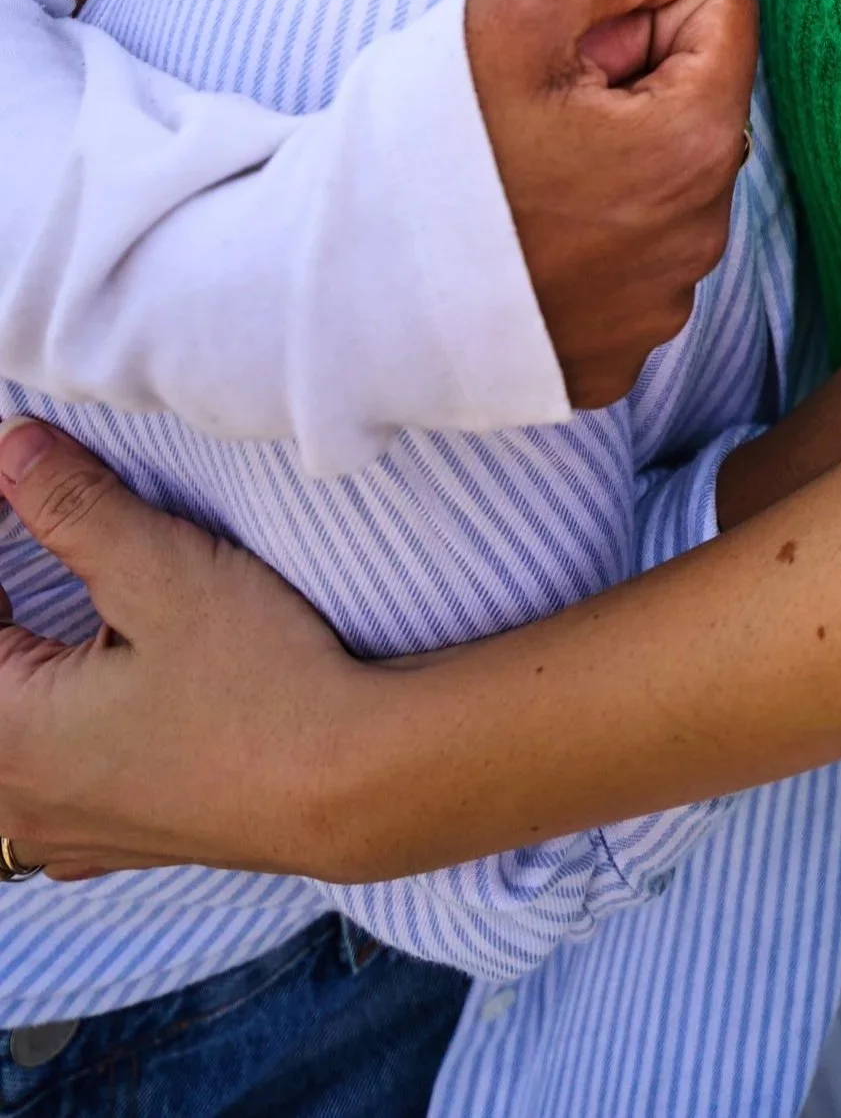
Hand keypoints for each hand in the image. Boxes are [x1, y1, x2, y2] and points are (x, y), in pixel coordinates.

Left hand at [0, 419, 363, 880]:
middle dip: (9, 600)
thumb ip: (72, 506)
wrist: (355, 784)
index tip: (21, 489)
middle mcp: (14, 800)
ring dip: (21, 666)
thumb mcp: (163, 573)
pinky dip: (43, 729)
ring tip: (48, 598)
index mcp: (4, 733)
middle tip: (31, 526)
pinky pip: (38, 785)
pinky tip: (83, 694)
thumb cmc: (260, 686)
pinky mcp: (110, 843)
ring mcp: (61, 833)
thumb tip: (12, 448)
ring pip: (8, 738)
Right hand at [465, 0, 755, 410]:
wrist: (334, 292)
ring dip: (607, 169)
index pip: (721, 16)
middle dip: (626, 94)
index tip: (569, 63)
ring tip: (517, 186)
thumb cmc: (425, 143)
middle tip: (529, 126)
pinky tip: (515, 250)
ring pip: (661, 185)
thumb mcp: (515, 4)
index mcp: (696, 146)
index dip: (636, 20)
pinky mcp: (614, 362)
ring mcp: (657, 311)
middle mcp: (700, 238)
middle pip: (691, 105)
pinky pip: (627, 267)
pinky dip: (583, 248)